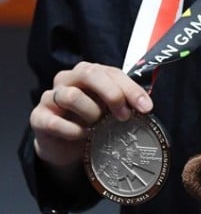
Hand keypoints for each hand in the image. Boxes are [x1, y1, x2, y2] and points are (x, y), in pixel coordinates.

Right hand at [30, 61, 152, 169]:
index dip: (131, 89)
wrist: (64, 145)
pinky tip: (82, 135)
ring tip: (97, 126)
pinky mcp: (38, 117)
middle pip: (90, 73)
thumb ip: (125, 101)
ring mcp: (50, 97)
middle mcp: (68, 79)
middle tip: (124, 116)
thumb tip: (146, 104)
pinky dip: (72, 130)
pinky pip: (54, 121)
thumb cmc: (91, 120)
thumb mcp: (110, 108)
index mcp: (89, 72)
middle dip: (112, 94)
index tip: (146, 108)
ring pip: (71, 95)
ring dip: (91, 112)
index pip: (112, 72)